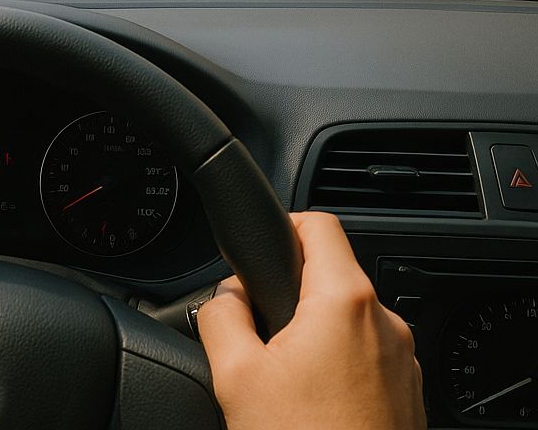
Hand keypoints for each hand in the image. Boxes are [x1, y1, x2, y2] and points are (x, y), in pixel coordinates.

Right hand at [197, 211, 424, 429]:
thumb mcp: (234, 374)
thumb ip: (221, 313)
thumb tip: (227, 297)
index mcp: (344, 301)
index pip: (318, 224)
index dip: (283, 227)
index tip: (261, 253)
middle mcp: (386, 323)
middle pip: (331, 274)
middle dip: (291, 293)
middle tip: (259, 333)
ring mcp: (403, 362)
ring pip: (348, 319)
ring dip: (314, 332)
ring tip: (283, 381)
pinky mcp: (408, 396)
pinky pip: (367, 356)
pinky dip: (337, 364)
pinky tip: (310, 405)